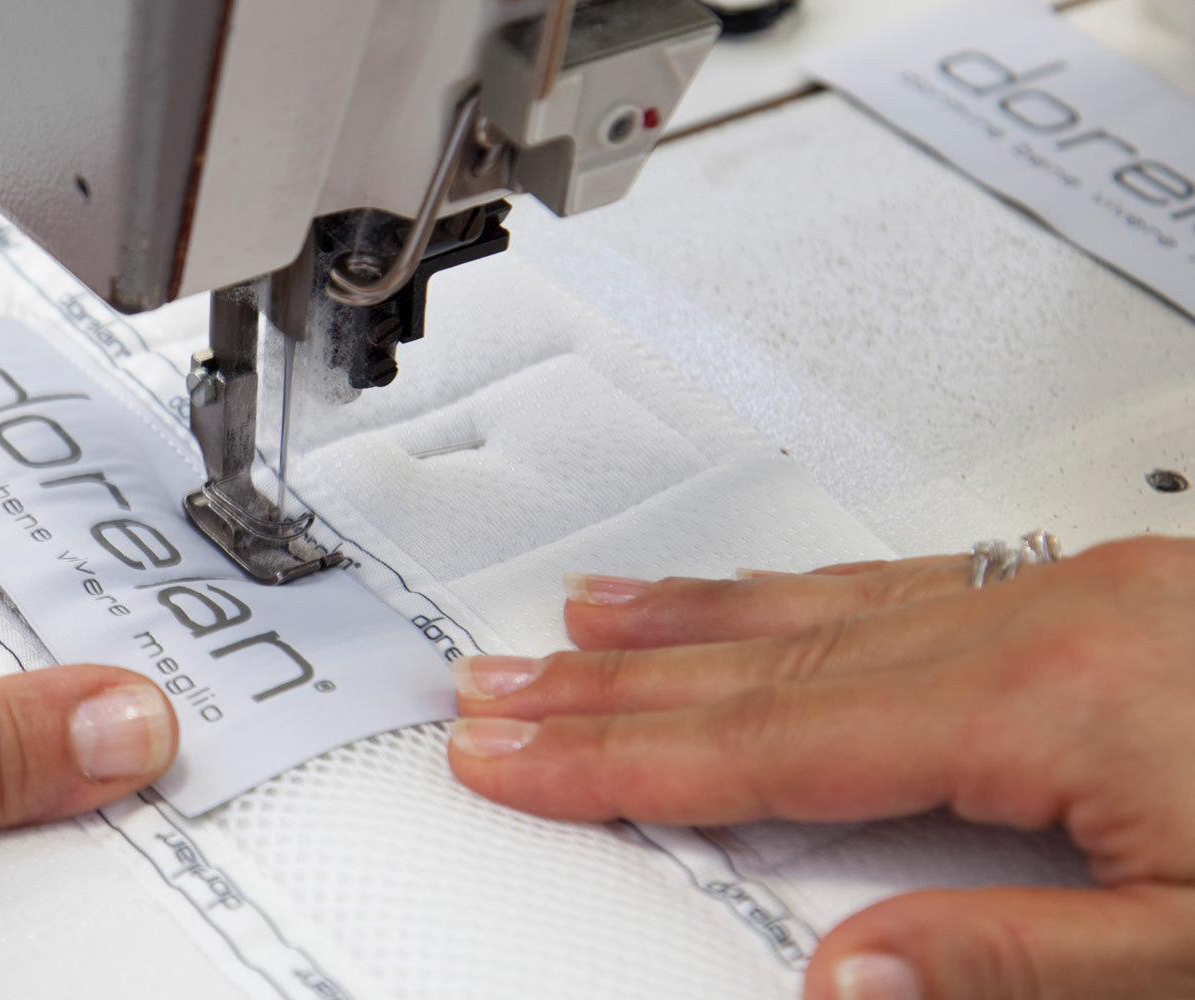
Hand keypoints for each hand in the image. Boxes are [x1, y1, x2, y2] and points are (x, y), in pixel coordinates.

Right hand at [447, 539, 1194, 999]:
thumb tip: (835, 979)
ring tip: (588, 623)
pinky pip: (908, 583)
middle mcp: (1046, 624)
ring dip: (691, 623)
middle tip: (501, 687)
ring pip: (833, 602)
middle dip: (616, 683)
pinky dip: (805, 595)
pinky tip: (767, 601)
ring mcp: (1079, 594)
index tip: (518, 751)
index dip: (624, 753)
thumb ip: (1006, 964)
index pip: (775, 739)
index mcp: (1049, 706)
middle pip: (774, 658)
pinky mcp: (1111, 595)